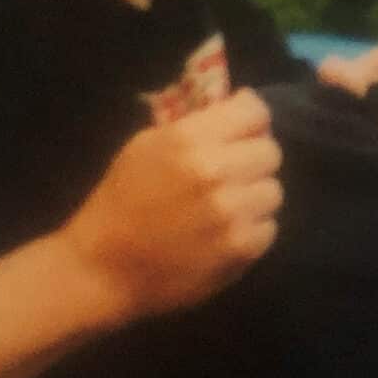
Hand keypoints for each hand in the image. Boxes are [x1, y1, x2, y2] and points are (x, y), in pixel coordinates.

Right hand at [61, 90, 281, 317]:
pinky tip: (227, 233)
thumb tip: (235, 109)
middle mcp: (216, 172)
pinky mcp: (240, 249)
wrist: (104, 268)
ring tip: (229, 206)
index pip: (254, 112)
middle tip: (235, 171)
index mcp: (189, 139)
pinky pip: (269, 228)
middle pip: (270, 152)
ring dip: (255, 196)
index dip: (252, 120)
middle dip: (254, 158)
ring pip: (273, 191)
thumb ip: (194, 126)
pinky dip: (253, 229)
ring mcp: (232, 213)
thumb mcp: (145, 145)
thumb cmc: (120, 201)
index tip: (243, 130)